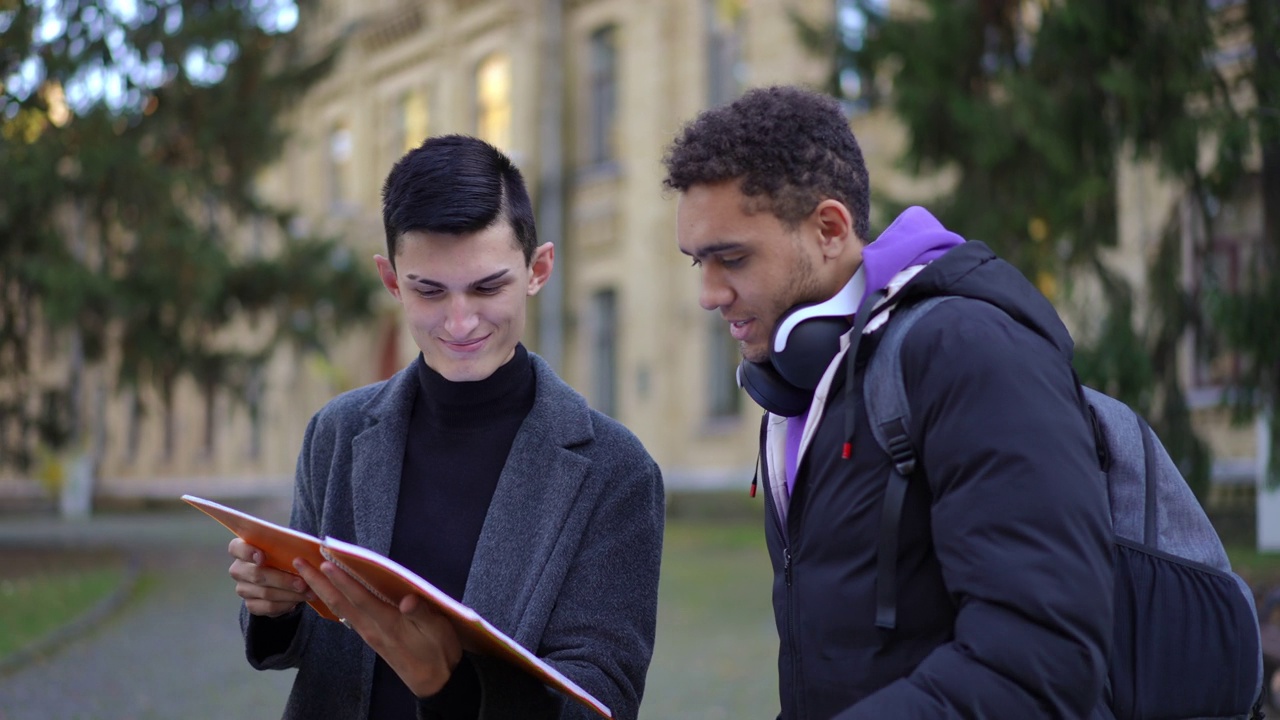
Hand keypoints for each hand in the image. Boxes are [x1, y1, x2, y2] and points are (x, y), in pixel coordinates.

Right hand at [227, 537, 313, 617]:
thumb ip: (286, 547)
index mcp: (241, 549)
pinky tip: (298, 600)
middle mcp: (238, 569)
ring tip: (308, 592)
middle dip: (282, 580)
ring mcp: (243, 588)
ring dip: (289, 594)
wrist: (282, 576)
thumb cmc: (282, 555)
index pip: (236, 548)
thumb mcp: (283, 547)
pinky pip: (268, 607)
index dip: (248, 552)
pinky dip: (286, 604)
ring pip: (265, 593)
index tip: (262, 557)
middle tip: (302, 583)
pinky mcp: (251, 604)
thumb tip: (302, 555)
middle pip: (256, 574)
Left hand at [293, 558, 462, 696]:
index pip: (361, 599)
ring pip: (339, 609)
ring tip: (305, 575)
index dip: (343, 581)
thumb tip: (408, 599)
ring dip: (320, 591)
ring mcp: (369, 634)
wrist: (434, 682)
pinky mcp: (370, 637)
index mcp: (389, 624)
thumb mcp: (439, 631)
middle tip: (298, 563)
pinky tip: (327, 595)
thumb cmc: (439, 652)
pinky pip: (346, 616)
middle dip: (318, 582)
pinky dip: (332, 601)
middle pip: (339, 603)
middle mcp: (372, 629)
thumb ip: (422, 614)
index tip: (325, 563)